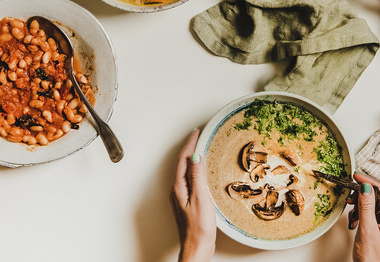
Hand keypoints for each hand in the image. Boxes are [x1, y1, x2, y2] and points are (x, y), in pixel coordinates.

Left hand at [170, 129, 216, 261]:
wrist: (197, 247)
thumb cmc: (199, 227)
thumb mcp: (201, 199)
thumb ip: (198, 177)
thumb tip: (196, 157)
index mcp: (179, 187)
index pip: (184, 159)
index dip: (190, 144)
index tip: (197, 132)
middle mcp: (177, 190)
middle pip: (182, 163)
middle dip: (190, 147)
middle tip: (200, 135)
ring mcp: (181, 196)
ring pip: (185, 171)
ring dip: (192, 157)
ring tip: (201, 147)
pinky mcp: (187, 201)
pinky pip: (189, 179)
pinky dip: (195, 169)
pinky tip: (202, 169)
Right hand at [347, 173, 379, 261]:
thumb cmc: (372, 260)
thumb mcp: (367, 230)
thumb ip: (366, 207)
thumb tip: (366, 187)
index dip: (370, 183)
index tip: (356, 177)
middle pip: (378, 198)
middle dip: (362, 197)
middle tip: (350, 197)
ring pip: (372, 206)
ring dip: (360, 208)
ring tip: (352, 216)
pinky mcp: (379, 230)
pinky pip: (370, 215)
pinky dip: (360, 216)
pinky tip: (354, 222)